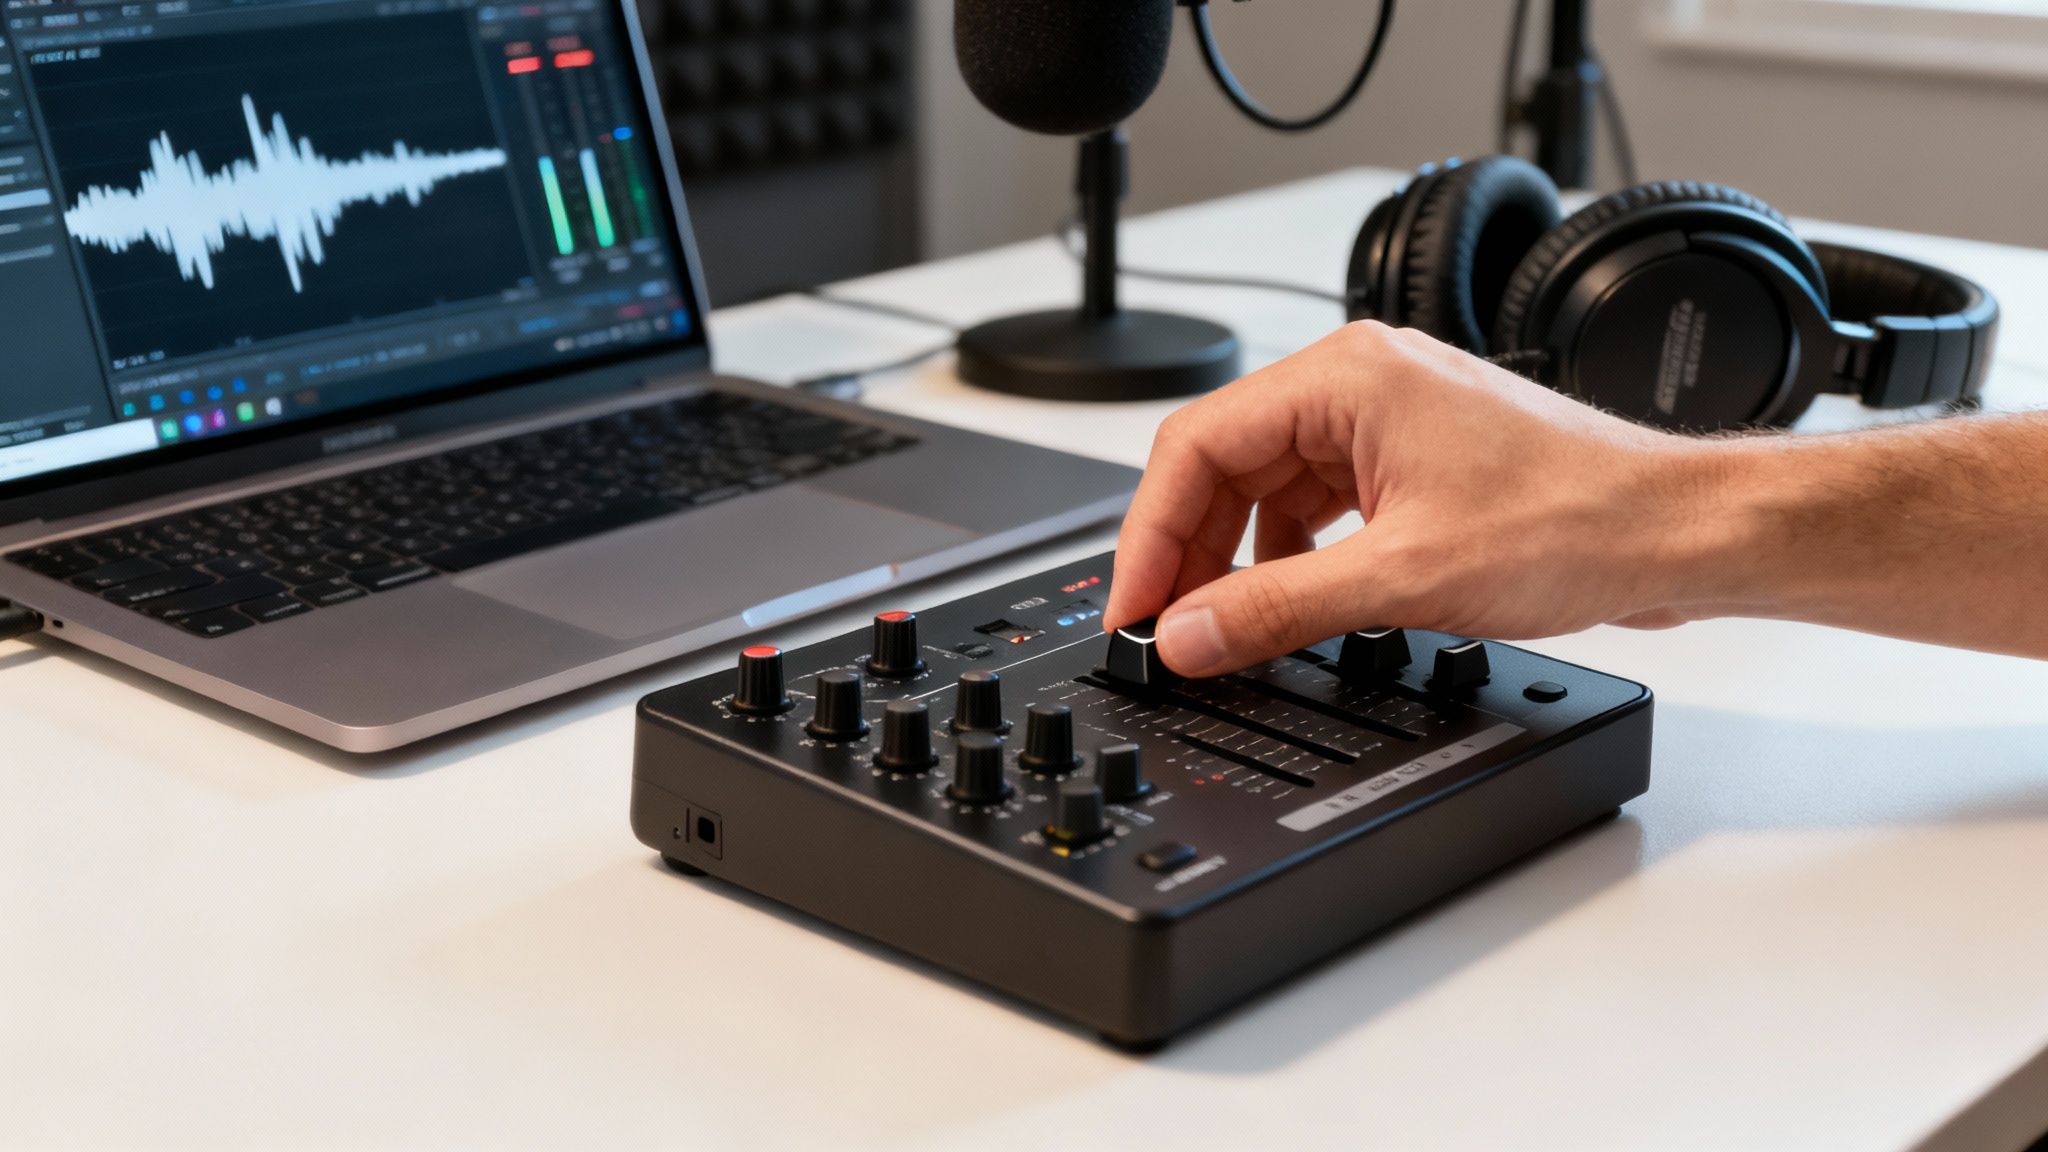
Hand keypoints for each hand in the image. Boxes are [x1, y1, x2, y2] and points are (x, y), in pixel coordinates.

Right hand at [1104, 321, 1717, 676]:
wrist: (1675, 532)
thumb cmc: (1576, 521)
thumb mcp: (1402, 578)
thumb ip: (1276, 609)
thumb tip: (1188, 636)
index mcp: (1345, 377)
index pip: (1196, 446)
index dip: (1149, 535)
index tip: (1134, 608)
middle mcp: (1359, 383)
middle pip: (1222, 463)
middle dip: (1187, 550)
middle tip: (1169, 630)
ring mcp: (1386, 420)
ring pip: (1265, 486)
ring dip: (1236, 558)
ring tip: (1222, 628)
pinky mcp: (1410, 461)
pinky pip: (1313, 502)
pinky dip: (1286, 556)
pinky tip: (1286, 604)